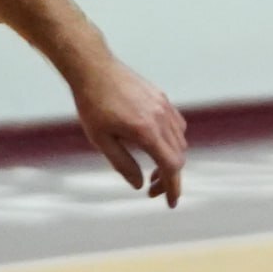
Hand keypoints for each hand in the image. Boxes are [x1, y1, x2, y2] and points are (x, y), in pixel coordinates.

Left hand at [67, 51, 188, 205]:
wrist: (93, 69)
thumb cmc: (92, 105)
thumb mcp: (101, 140)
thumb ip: (122, 164)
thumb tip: (140, 184)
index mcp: (146, 131)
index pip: (171, 166)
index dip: (173, 188)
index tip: (170, 203)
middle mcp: (160, 117)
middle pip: (178, 156)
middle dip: (169, 178)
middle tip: (152, 189)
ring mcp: (163, 106)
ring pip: (180, 141)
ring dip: (171, 160)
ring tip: (153, 170)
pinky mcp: (161, 98)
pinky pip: (176, 124)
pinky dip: (172, 141)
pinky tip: (156, 146)